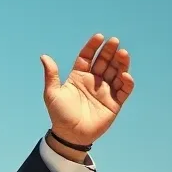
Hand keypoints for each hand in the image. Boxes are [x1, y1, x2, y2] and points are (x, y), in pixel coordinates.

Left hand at [42, 34, 134, 148]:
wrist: (69, 135)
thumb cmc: (59, 114)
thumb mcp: (52, 94)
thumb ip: (51, 75)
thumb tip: (44, 56)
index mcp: (79, 76)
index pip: (87, 57)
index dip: (93, 47)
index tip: (99, 37)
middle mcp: (94, 81)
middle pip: (104, 62)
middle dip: (109, 51)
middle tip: (114, 41)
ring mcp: (105, 91)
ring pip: (116, 72)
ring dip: (121, 62)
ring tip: (123, 53)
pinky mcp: (115, 103)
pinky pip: (124, 90)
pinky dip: (127, 82)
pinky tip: (125, 75)